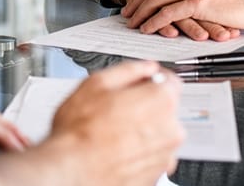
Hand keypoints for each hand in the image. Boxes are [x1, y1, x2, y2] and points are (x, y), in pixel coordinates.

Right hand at [45, 61, 183, 182]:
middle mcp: (171, 129)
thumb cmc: (80, 132)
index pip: (170, 81)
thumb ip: (128, 70)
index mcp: (160, 100)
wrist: (73, 170)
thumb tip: (144, 68)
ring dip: (142, 130)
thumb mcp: (97, 83)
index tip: (141, 81)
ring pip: (158, 133)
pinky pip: (151, 155)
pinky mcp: (156, 175)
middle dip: (145, 105)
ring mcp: (165, 155)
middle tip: (117, 108)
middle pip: (164, 108)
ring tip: (112, 131)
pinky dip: (139, 151)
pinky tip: (116, 148)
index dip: (151, 78)